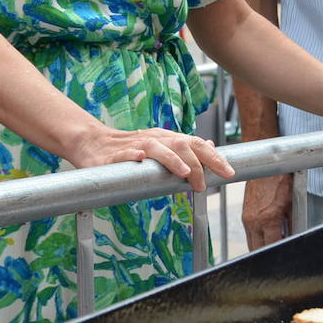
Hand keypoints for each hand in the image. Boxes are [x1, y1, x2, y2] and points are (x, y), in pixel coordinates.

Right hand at [71, 125, 233, 191]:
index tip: (229, 173)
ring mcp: (134, 146)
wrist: (92, 143)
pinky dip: (133, 156)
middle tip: (206, 183)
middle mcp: (154, 139)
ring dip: (171, 159)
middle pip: (181, 144)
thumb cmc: (130, 148)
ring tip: (183, 172)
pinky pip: (124, 155)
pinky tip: (140, 160)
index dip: (214, 157)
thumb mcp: (160, 145)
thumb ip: (184, 148)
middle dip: (198, 162)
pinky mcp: (113, 156)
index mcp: (166, 139)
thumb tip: (209, 146)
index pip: (195, 144)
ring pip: (156, 147)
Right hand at [241, 174, 291, 249]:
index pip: (271, 247)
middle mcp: (254, 220)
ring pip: (251, 243)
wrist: (266, 166)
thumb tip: (294, 238)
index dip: (279, 252)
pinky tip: (267, 231)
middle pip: (257, 250)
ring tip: (274, 239)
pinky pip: (249, 233)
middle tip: (278, 249)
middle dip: (267, 253)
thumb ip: (293, 225)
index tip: (284, 252)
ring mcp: (246, 218)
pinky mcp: (244, 214)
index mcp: (268, 219)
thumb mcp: (292, 205)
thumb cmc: (280, 180)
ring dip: (261, 245)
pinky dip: (257, 236)